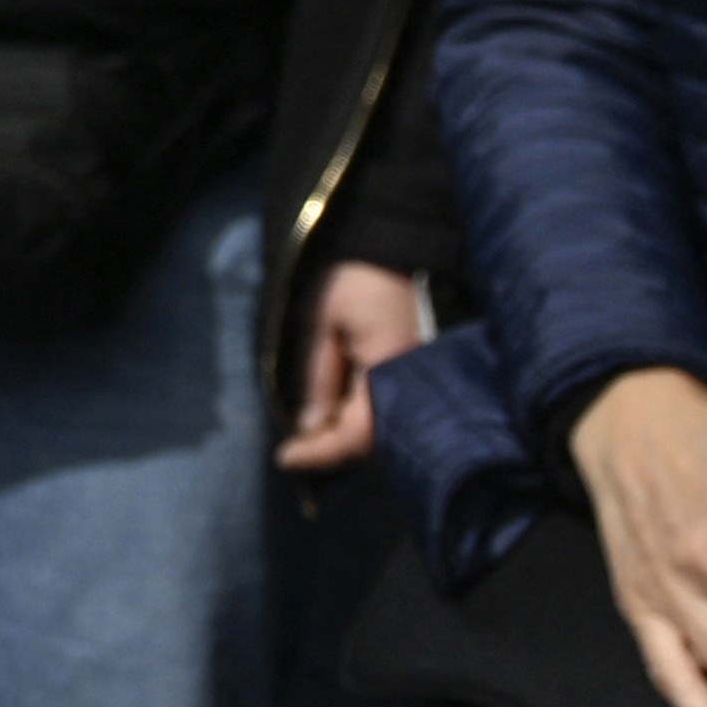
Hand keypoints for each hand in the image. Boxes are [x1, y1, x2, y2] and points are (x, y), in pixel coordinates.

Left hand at [277, 255, 435, 474]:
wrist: (398, 249)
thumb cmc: (357, 279)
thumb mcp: (324, 323)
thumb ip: (320, 377)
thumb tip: (310, 426)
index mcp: (390, 368)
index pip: (358, 433)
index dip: (322, 452)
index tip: (285, 457)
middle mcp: (414, 381)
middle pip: (375, 440)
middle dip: (334, 450)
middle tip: (295, 449)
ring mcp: (422, 379)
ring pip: (385, 429)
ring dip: (348, 438)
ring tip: (309, 437)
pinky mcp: (421, 373)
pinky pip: (393, 411)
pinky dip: (364, 422)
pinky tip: (336, 417)